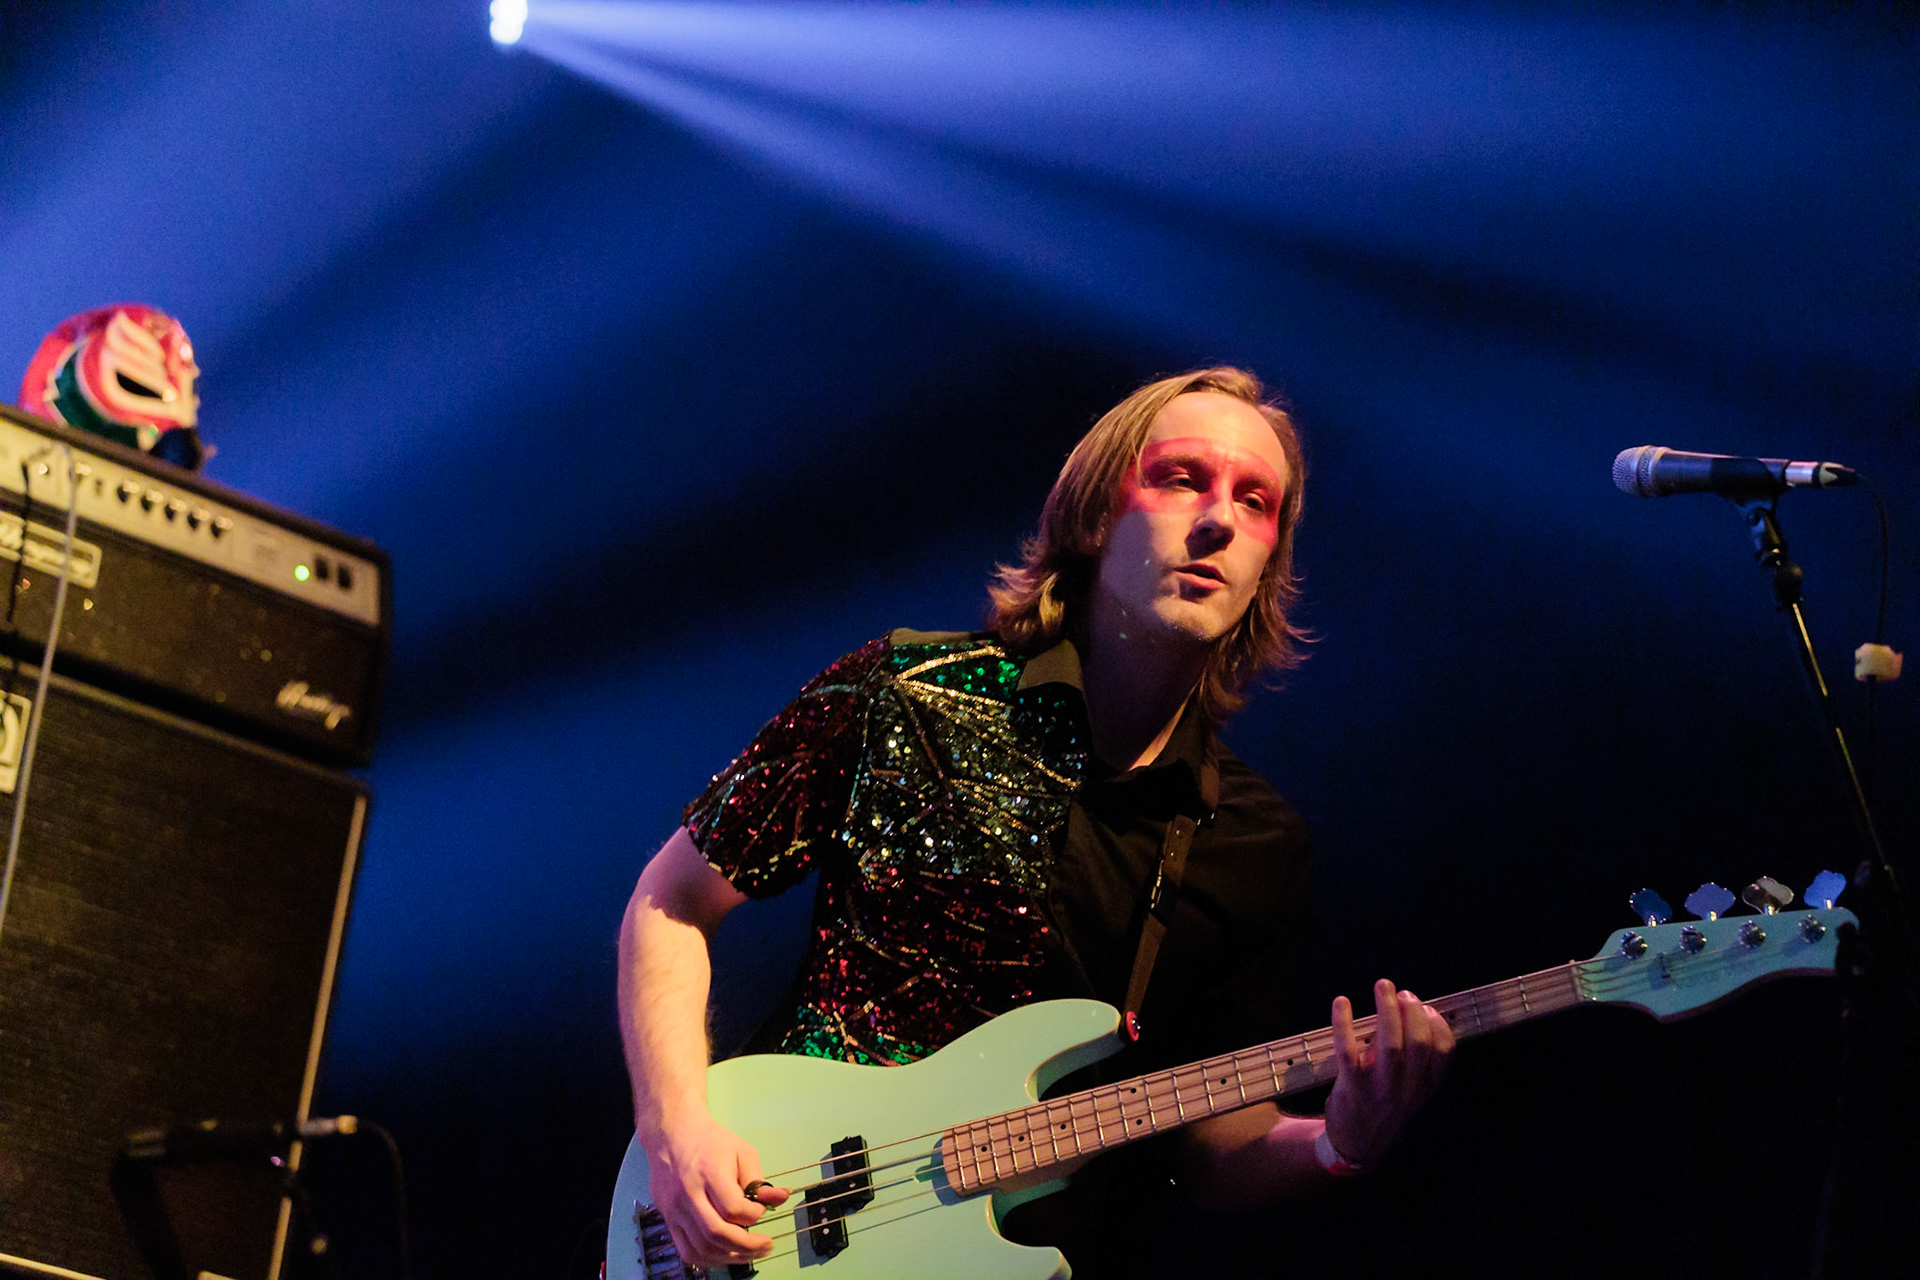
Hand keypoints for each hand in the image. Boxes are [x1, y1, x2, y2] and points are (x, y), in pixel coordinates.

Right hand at [645, 1112, 790, 1269]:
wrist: (672, 1135)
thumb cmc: (711, 1142)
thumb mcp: (742, 1152)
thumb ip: (759, 1180)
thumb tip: (782, 1198)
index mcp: (709, 1172)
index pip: (733, 1208)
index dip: (753, 1215)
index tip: (761, 1209)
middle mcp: (688, 1194)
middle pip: (716, 1233)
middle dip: (746, 1246)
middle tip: (766, 1246)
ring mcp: (674, 1209)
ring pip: (701, 1247)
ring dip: (729, 1257)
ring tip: (750, 1253)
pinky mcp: (667, 1218)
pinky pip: (686, 1250)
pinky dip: (708, 1259)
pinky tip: (725, 1254)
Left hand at [1324, 978, 1454, 1166]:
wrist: (1356, 1147)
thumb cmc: (1385, 1110)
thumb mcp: (1412, 1094)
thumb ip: (1418, 1063)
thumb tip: (1414, 1014)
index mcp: (1425, 1089)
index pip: (1445, 1052)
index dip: (1438, 1023)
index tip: (1427, 1007)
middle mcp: (1407, 1090)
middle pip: (1417, 1043)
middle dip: (1412, 1012)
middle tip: (1404, 994)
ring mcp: (1380, 1090)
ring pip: (1388, 1044)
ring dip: (1386, 1010)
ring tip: (1384, 986)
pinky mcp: (1352, 1089)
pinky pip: (1348, 1051)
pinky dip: (1344, 1023)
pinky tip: (1342, 1003)